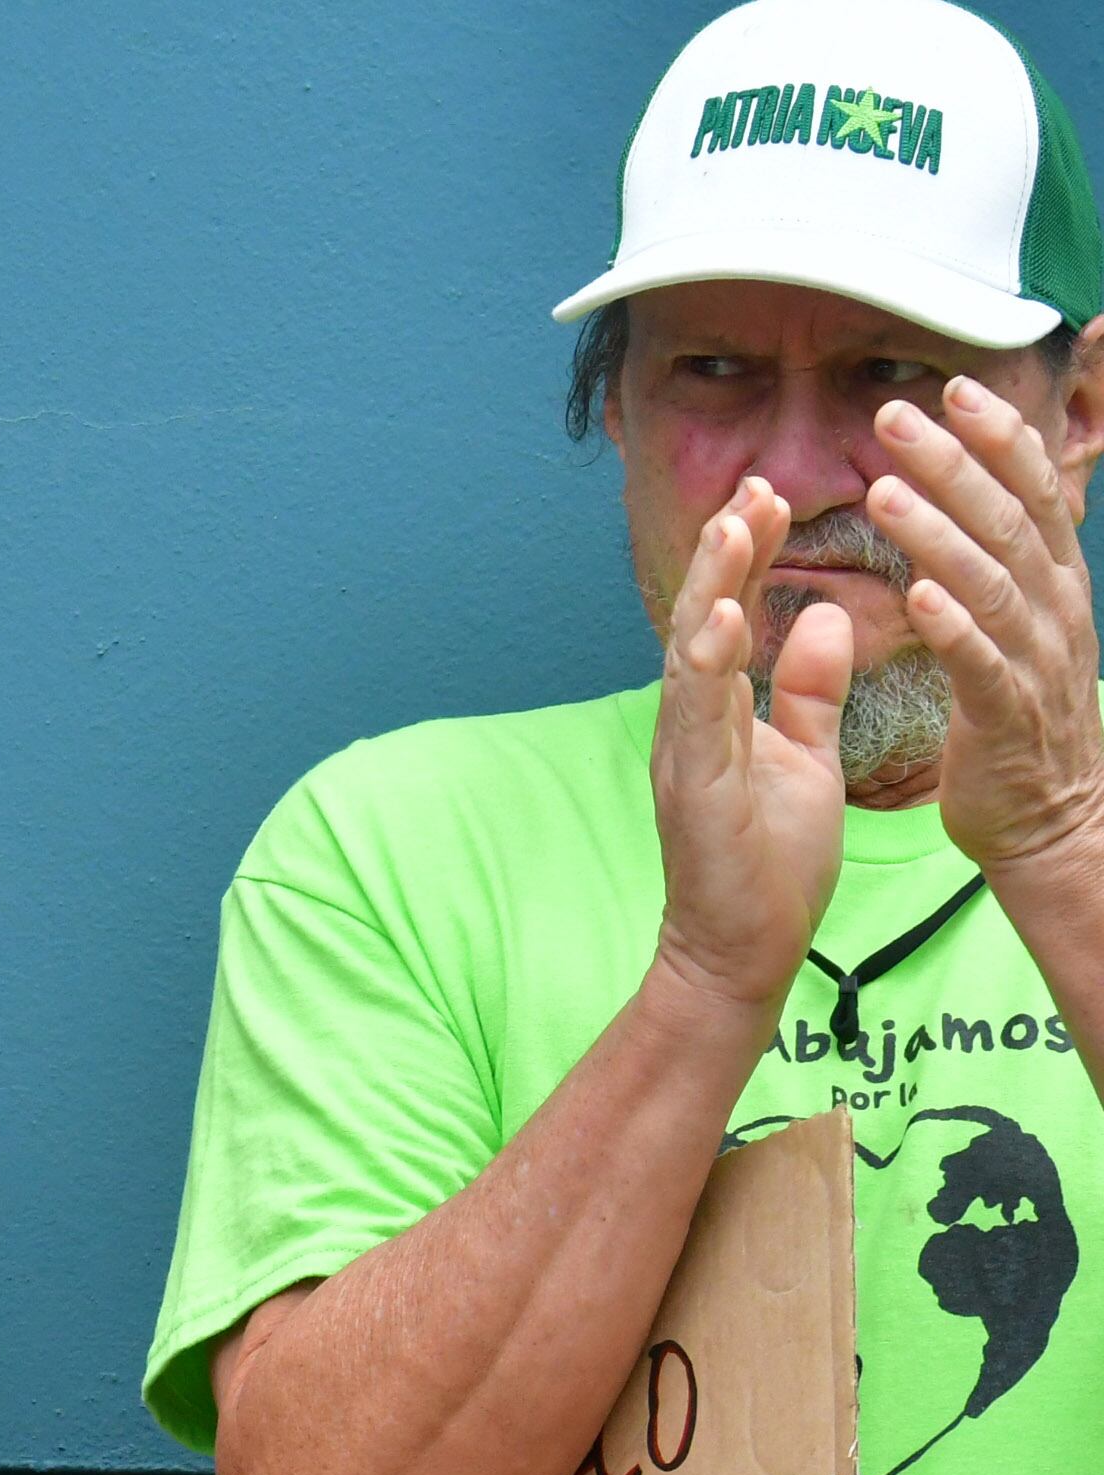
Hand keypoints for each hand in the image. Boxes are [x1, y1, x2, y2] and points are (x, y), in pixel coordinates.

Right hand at [648, 477, 849, 1011]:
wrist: (742, 951)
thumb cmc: (770, 864)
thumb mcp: (809, 758)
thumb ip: (811, 691)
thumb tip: (828, 616)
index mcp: (716, 711)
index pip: (727, 613)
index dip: (746, 554)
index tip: (771, 494)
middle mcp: (689, 721)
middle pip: (700, 615)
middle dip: (726, 549)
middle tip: (754, 486)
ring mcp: (684, 752)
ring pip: (690, 651)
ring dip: (711, 585)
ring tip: (734, 525)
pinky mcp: (693, 788)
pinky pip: (696, 713)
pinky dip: (707, 661)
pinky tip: (723, 616)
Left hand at [869, 378, 1103, 872]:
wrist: (1051, 815)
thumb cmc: (1020, 711)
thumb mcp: (1020, 621)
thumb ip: (1003, 560)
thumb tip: (984, 490)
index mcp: (1051, 584)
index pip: (1030, 493)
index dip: (998, 438)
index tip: (955, 387)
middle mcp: (1053, 611)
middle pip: (1005, 522)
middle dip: (954, 464)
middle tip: (895, 415)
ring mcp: (1035, 661)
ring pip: (989, 584)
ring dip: (938, 535)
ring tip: (885, 492)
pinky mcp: (1007, 716)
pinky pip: (981, 665)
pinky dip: (952, 627)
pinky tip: (918, 596)